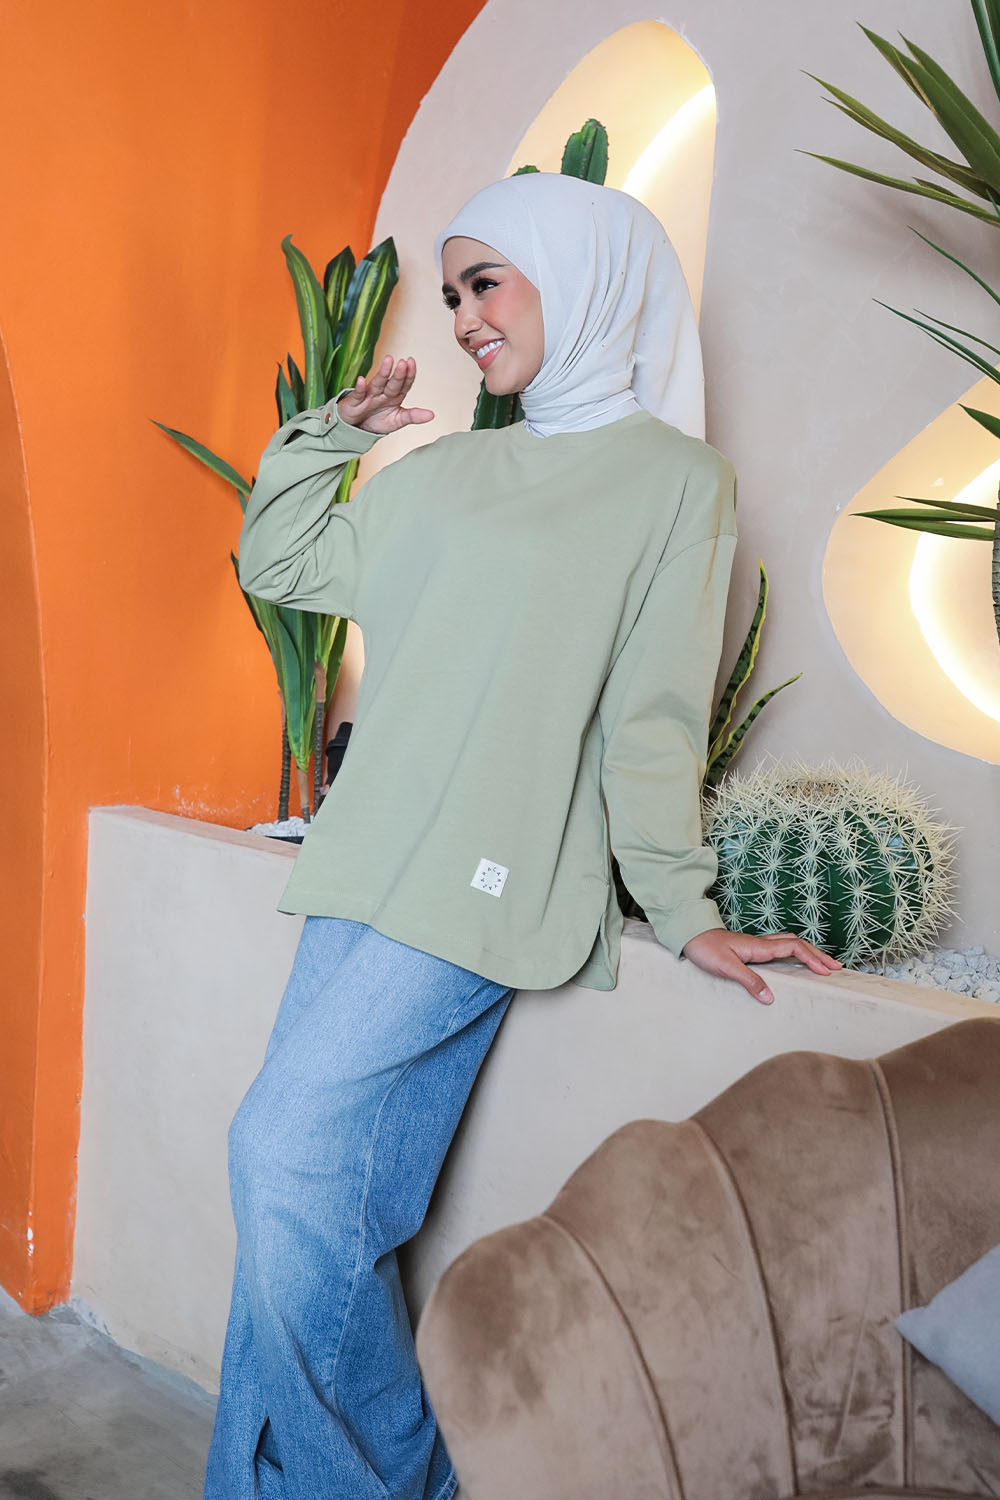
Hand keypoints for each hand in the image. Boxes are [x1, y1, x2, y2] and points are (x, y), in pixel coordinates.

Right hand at [337, 355, 434, 433]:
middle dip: (398, 373)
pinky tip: (362, 381)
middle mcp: (383, 392)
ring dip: (383, 373)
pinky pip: (358, 395)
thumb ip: (413, 416)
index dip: (409, 374)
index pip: (404, 383)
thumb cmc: (377, 420)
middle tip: (403, 362)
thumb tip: (432, 415)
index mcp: (394, 395)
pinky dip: (360, 388)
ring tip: (388, 361)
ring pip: (377, 383)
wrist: (357, 429)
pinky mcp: (355, 402)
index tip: (412, 362)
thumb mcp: (397, 420)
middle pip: (392, 382)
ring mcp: (369, 395)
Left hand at [680, 928, 842, 1005]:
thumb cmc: (706, 949)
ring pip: (790, 944)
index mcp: (760, 947)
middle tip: (836, 967)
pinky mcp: (752, 949)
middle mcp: (762, 943)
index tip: (826, 971)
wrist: (691, 936)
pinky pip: (780, 948)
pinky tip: (796, 962)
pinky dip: (795, 953)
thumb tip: (770, 997)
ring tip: (822, 964)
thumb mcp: (726, 968)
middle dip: (818, 954)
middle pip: (798, 944)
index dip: (812, 958)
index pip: (794, 948)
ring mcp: (757, 945)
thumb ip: (749, 981)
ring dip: (808, 952)